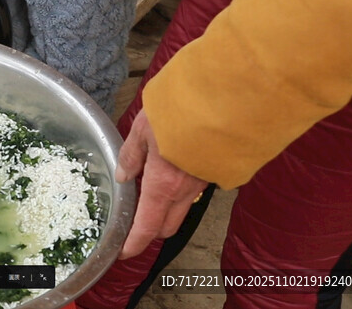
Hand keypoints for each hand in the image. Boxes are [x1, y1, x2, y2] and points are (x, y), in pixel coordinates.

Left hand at [115, 109, 207, 258]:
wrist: (227, 100)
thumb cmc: (181, 110)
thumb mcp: (143, 128)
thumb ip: (132, 154)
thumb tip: (124, 174)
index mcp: (163, 184)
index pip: (147, 227)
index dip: (134, 243)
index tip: (123, 251)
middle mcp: (185, 190)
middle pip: (166, 225)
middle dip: (150, 229)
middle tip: (133, 220)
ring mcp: (203, 182)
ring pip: (182, 208)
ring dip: (166, 208)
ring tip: (148, 191)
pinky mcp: (215, 171)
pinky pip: (194, 190)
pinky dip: (180, 191)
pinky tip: (171, 172)